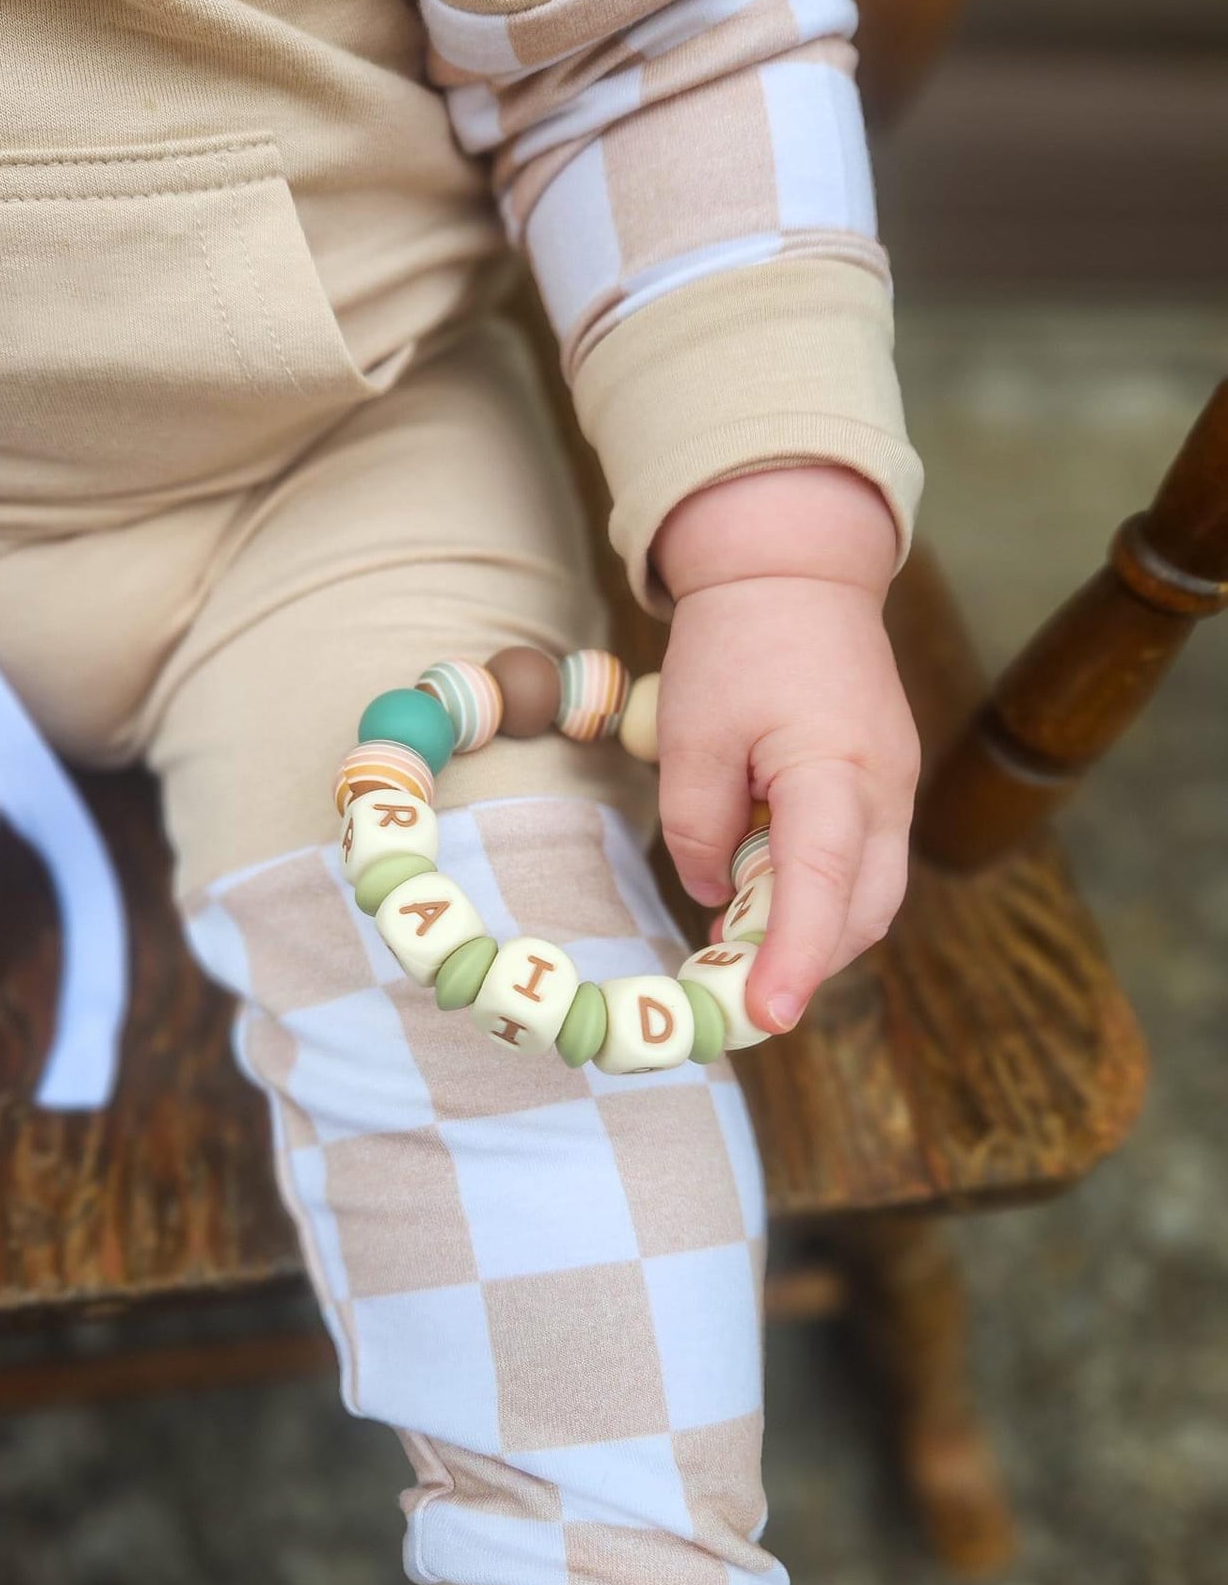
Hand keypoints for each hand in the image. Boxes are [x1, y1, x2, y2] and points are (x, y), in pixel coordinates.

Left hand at [652, 467, 918, 1034]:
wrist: (794, 569)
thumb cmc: (736, 642)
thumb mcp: (690, 734)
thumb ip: (697, 826)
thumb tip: (710, 895)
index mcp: (834, 769)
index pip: (822, 886)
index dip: (795, 958)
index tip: (766, 1015)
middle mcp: (885, 788)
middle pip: (862, 909)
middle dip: (804, 959)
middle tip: (729, 989)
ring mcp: (894, 787)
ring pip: (867, 893)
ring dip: (809, 928)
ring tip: (734, 938)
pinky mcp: (883, 782)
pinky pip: (860, 861)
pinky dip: (815, 891)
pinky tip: (757, 888)